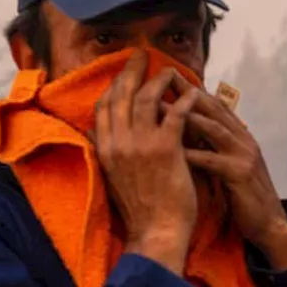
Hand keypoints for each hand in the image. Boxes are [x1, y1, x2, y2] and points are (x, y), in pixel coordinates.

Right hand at [95, 49, 200, 273]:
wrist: (157, 232)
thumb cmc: (141, 210)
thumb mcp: (113, 178)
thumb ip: (107, 152)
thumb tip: (94, 133)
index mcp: (104, 150)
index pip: (104, 107)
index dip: (115, 85)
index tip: (125, 72)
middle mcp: (117, 143)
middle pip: (121, 95)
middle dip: (131, 71)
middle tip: (143, 54)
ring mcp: (140, 145)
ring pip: (146, 99)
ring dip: (159, 80)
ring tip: (172, 70)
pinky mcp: (165, 150)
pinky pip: (175, 114)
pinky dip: (183, 99)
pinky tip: (192, 92)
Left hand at [172, 83, 286, 270]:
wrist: (270, 224)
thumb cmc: (245, 197)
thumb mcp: (229, 166)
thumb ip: (214, 148)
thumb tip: (188, 134)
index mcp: (241, 137)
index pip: (216, 106)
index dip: (193, 90)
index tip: (169, 76)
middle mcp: (244, 140)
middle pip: (214, 109)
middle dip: (187, 93)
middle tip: (163, 78)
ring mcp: (244, 156)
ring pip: (213, 128)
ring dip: (186, 115)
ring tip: (160, 106)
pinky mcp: (240, 175)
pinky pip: (212, 160)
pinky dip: (192, 153)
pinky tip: (172, 149)